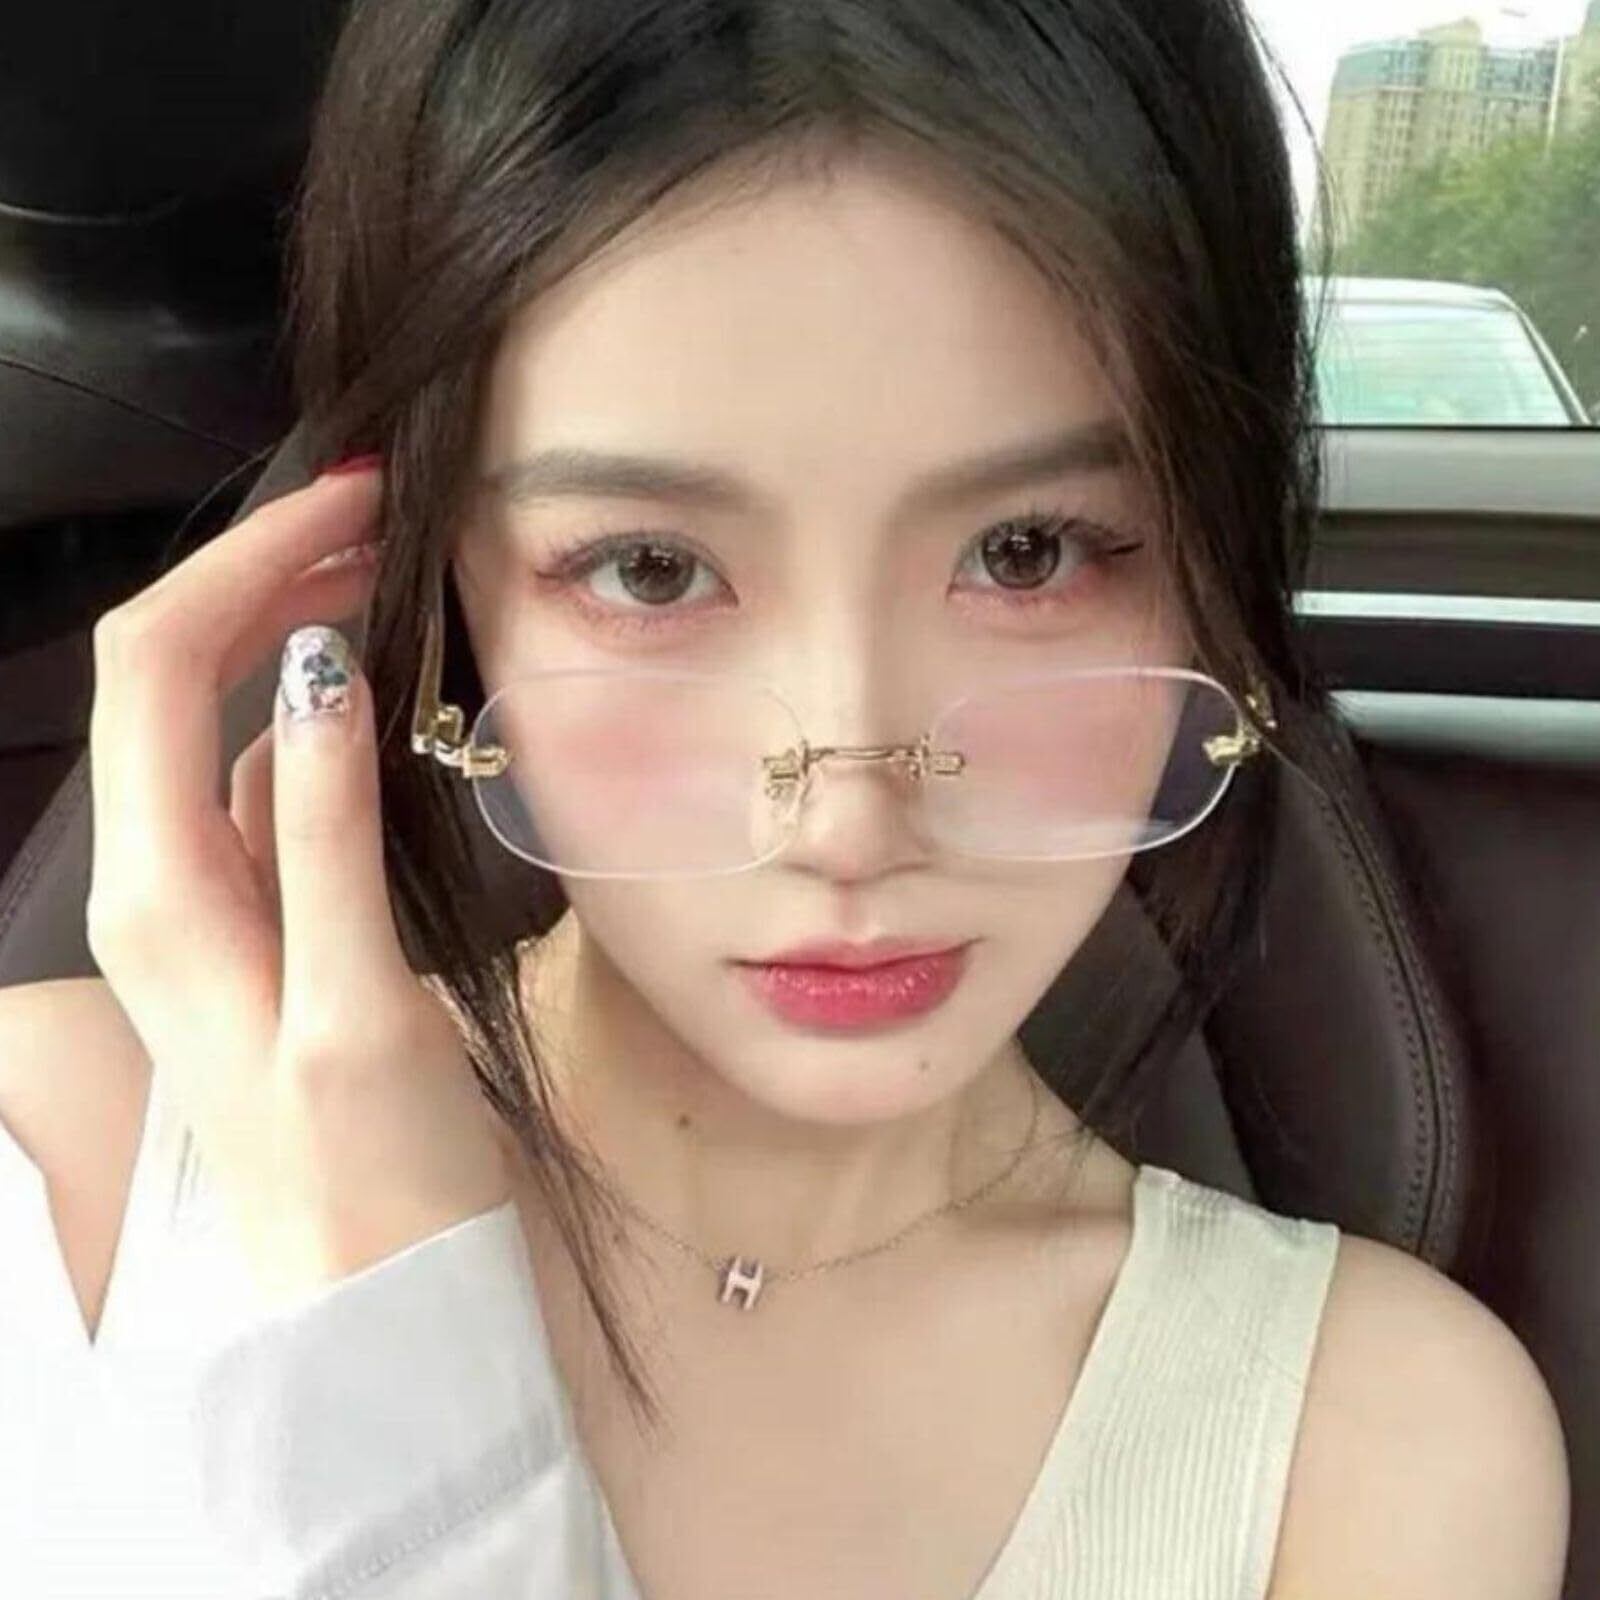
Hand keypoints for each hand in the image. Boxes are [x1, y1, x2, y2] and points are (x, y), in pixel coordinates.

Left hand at [86, 463, 513, 1307]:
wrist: (373, 1299)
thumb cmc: (378, 1176)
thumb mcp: (357, 1003)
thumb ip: (323, 833)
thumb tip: (316, 665)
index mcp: (162, 894)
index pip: (160, 665)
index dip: (246, 562)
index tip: (358, 505)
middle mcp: (153, 886)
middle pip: (165, 674)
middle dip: (258, 572)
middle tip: (382, 521)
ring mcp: (197, 906)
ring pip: (206, 720)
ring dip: (278, 628)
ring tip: (384, 576)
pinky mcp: (249, 925)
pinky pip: (248, 780)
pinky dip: (304, 711)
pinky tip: (373, 695)